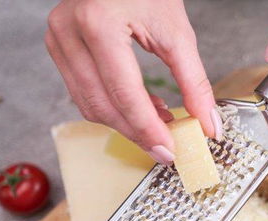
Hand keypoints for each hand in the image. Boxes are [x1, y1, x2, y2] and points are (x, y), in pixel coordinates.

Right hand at [45, 0, 222, 164]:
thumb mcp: (178, 33)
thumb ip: (195, 82)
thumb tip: (209, 125)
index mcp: (99, 23)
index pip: (123, 93)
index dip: (147, 129)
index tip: (168, 150)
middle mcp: (69, 31)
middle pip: (102, 105)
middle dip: (136, 132)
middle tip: (165, 148)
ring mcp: (58, 39)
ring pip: (89, 104)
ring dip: (125, 123)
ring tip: (159, 124)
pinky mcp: (59, 46)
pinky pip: (83, 93)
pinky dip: (113, 108)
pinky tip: (141, 108)